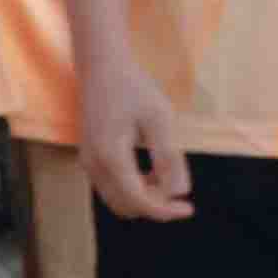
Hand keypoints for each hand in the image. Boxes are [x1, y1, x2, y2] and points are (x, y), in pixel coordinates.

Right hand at [80, 54, 192, 227]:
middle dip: (155, 205)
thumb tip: (180, 191)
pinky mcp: (90, 156)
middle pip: (125, 206)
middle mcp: (94, 165)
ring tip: (166, 177)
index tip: (189, 207)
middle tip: (178, 188)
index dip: (166, 211)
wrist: (101, 66)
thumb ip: (168, 157)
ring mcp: (88, 161)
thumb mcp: (159, 119)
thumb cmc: (133, 88)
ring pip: (116, 199)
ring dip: (144, 198)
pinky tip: (150, 170)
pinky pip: (111, 187)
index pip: (139, 200)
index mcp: (111, 157)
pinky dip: (133, 189)